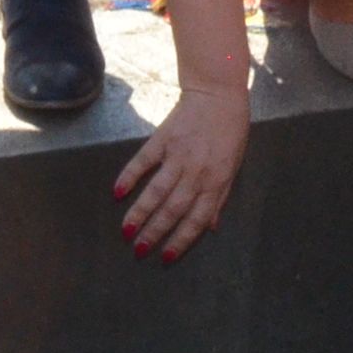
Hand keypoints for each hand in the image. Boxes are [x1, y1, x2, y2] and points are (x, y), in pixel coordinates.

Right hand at [113, 85, 247, 260]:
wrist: (217, 94)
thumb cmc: (229, 132)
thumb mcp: (233, 166)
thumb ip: (220, 196)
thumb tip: (211, 227)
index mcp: (216, 181)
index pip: (197, 219)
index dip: (181, 240)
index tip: (166, 257)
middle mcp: (196, 172)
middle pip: (173, 209)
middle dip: (155, 233)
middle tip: (139, 251)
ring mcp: (177, 155)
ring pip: (156, 190)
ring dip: (140, 213)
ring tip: (126, 232)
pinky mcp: (162, 138)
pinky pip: (143, 161)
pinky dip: (130, 176)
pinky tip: (118, 192)